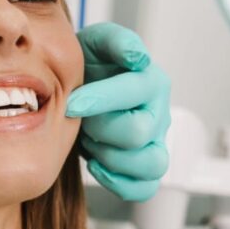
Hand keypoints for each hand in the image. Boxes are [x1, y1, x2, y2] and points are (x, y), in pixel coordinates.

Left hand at [67, 22, 170, 201]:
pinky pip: (145, 187)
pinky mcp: (145, 165)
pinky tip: (96, 165)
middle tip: (81, 120)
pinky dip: (120, 182)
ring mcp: (155, 142)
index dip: (99, 100)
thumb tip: (136, 56)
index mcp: (150, 81)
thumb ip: (115, 41)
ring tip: (91, 142)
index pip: (134, 92)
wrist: (80, 87)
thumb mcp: (96, 42)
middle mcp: (158, 113)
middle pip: (138, 133)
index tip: (71, 103)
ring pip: (151, 165)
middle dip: (101, 129)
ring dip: (112, 158)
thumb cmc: (89, 66)